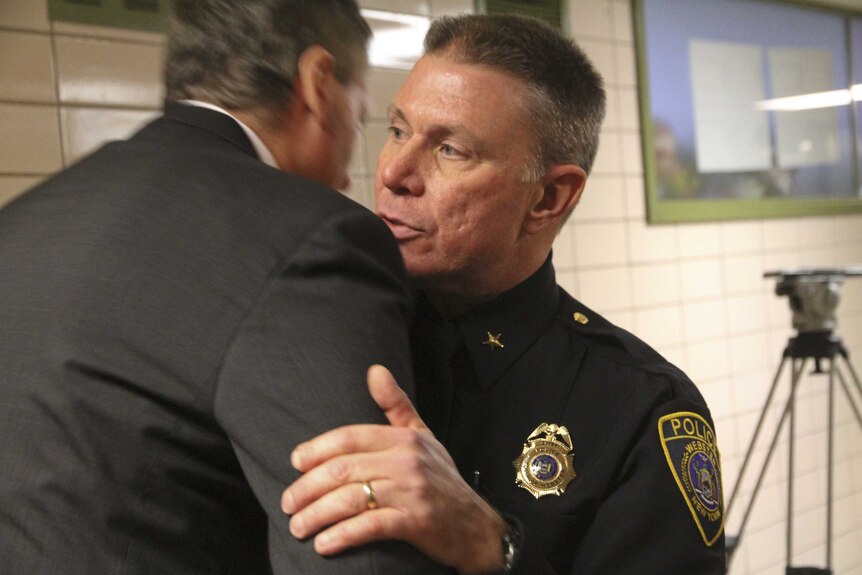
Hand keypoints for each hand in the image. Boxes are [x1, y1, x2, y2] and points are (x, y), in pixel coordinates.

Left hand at [281, 365, 506, 574]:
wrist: (477, 526)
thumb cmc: (443, 480)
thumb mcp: (423, 437)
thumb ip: (396, 405)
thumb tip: (374, 370)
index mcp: (404, 438)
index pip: (350, 438)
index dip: (317, 449)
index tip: (295, 463)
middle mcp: (407, 460)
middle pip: (343, 469)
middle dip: (308, 488)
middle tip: (288, 504)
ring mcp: (412, 491)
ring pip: (351, 498)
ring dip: (317, 514)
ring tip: (298, 527)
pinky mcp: (416, 522)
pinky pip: (370, 526)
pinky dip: (343, 536)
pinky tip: (325, 543)